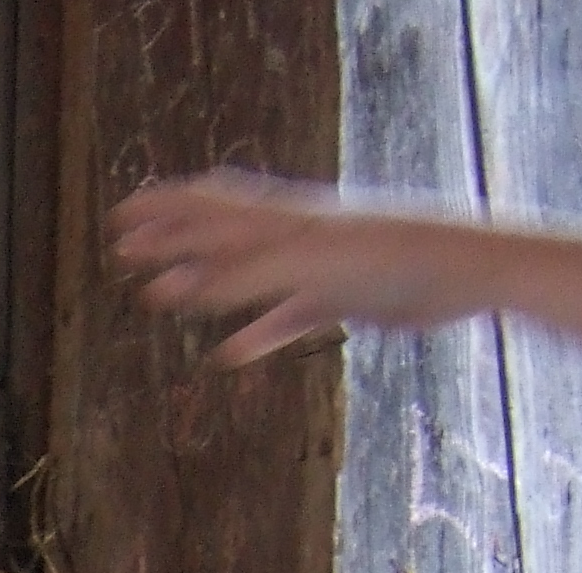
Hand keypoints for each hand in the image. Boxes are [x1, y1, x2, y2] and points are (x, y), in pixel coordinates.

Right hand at [109, 172, 494, 364]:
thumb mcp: (304, 268)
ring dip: (204, 284)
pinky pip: (284, 317)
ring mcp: (314, 266)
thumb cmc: (390, 259)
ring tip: (166, 294)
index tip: (117, 223)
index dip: (160, 214)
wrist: (464, 269)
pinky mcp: (339, 298)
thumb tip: (169, 285)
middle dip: (172, 239)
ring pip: (244, 274)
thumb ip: (238, 278)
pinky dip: (255, 334)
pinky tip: (231, 355)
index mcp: (280, 219)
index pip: (206, 208)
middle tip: (126, 247)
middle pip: (218, 231)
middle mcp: (292, 234)